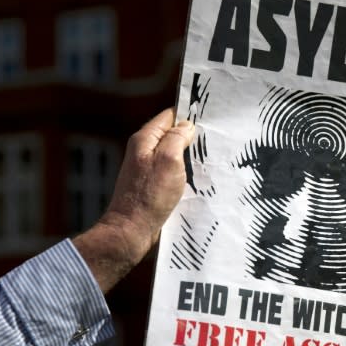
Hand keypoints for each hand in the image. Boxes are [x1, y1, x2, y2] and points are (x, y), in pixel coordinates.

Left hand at [73, 108, 193, 291]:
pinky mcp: (152, 186)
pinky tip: (197, 178)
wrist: (132, 229)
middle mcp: (144, 152)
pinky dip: (184, 173)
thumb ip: (177, 138)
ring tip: (208, 160)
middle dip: (191, 137)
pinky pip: (172, 172)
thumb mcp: (168, 160)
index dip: (187, 115)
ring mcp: (148, 170)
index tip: (208, 118)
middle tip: (213, 141)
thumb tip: (186, 126)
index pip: (169, 117)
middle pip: (172, 135)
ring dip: (189, 157)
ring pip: (173, 155)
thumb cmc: (149, 195)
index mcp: (144, 140)